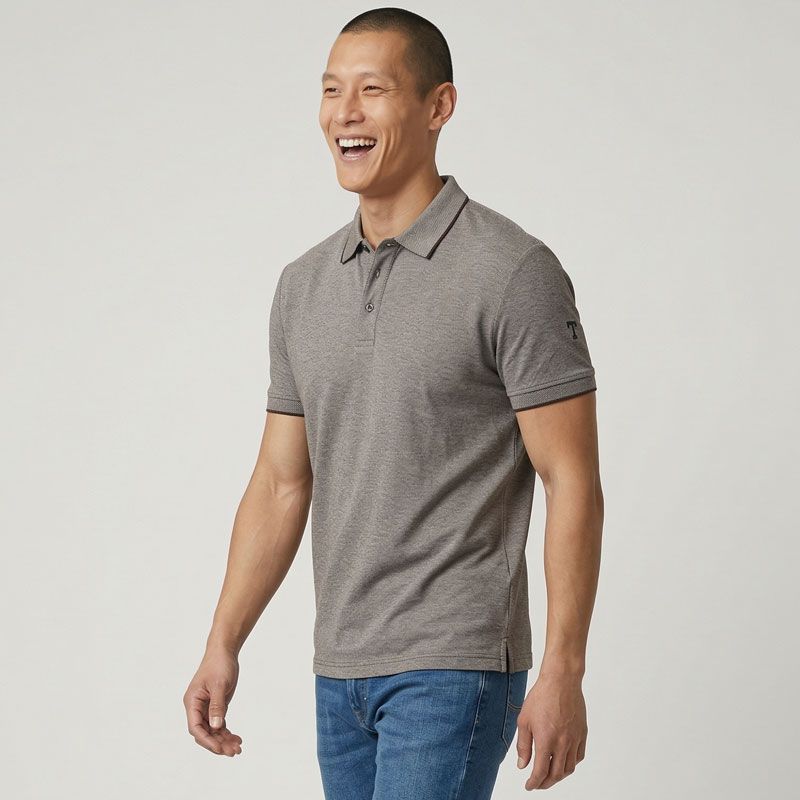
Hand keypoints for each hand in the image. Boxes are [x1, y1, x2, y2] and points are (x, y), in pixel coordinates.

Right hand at [183, 647, 242, 755]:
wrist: (224, 652)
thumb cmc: (219, 664)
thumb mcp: (219, 684)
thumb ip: (217, 706)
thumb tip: (216, 727)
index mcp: (192, 702)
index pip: (195, 728)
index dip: (207, 740)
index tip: (220, 748)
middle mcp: (196, 707)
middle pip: (204, 733)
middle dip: (218, 743)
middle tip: (234, 752)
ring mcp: (206, 708)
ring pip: (212, 731)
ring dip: (224, 740)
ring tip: (238, 748)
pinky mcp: (215, 707)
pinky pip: (219, 725)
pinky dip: (227, 733)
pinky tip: (236, 739)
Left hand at [515, 672, 586, 789]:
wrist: (561, 681)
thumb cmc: (541, 696)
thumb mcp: (524, 720)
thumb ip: (523, 745)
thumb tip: (522, 765)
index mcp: (546, 740)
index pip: (541, 772)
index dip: (534, 783)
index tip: (529, 786)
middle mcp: (562, 743)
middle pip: (556, 774)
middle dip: (546, 783)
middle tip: (538, 783)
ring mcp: (574, 739)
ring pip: (569, 768)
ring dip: (559, 776)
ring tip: (550, 774)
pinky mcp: (582, 733)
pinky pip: (579, 756)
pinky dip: (571, 764)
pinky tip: (563, 761)